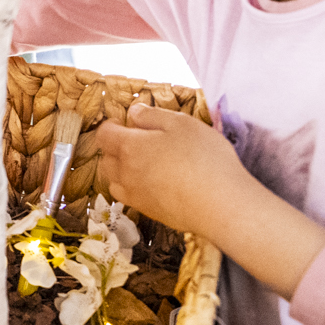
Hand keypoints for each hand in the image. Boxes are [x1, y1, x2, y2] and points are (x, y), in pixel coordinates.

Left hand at [93, 104, 247, 237]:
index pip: (104, 134)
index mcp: (130, 147)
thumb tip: (134, 112)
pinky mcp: (149, 212)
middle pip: (106, 158)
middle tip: (135, 140)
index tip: (122, 122)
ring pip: (114, 180)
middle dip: (114, 147)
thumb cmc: (204, 158)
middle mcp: (126, 173)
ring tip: (142, 163)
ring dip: (121, 169)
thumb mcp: (181, 123)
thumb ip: (152, 115)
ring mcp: (135, 195)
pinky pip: (129, 197)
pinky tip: (153, 183)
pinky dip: (133, 187)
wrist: (220, 205)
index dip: (111, 125)